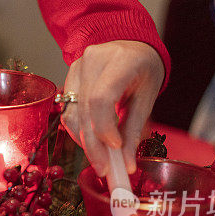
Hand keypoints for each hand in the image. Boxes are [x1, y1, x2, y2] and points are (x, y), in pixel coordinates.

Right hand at [60, 40, 163, 175]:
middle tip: (105, 170)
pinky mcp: (68, 76)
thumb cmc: (143, 69)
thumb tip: (126, 164)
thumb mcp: (146, 97)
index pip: (101, 98)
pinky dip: (78, 131)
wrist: (130, 46)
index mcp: (121, 60)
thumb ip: (133, 129)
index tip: (115, 149)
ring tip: (100, 159)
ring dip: (84, 141)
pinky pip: (68, 111)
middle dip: (94, 146)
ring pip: (72, 114)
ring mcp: (77, 66)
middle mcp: (94, 60)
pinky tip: (90, 142)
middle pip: (85, 110)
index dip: (104, 127)